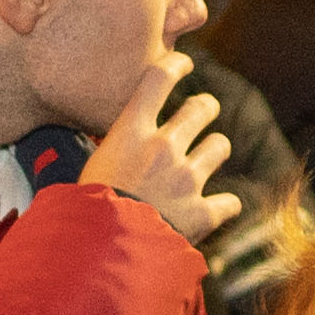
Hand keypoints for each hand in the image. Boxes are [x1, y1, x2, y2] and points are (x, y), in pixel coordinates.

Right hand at [73, 55, 238, 244]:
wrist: (101, 252)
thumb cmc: (84, 210)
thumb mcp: (89, 168)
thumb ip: (114, 150)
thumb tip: (118, 148)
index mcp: (130, 132)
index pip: (158, 78)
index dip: (176, 64)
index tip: (184, 63)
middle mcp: (163, 148)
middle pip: (201, 108)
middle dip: (205, 108)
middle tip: (202, 112)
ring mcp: (187, 178)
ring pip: (220, 145)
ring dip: (215, 151)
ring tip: (206, 160)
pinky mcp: (203, 212)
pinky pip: (231, 201)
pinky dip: (224, 206)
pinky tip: (216, 210)